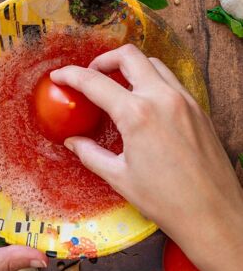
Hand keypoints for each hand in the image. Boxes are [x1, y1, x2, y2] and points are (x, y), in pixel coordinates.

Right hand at [51, 44, 242, 270]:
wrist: (213, 214)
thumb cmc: (164, 200)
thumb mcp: (119, 177)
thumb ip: (90, 153)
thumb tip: (72, 142)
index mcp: (137, 115)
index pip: (94, 82)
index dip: (70, 75)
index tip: (58, 75)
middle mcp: (162, 98)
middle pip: (129, 56)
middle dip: (103, 59)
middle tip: (91, 75)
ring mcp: (184, 100)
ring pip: (153, 63)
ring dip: (130, 66)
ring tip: (117, 85)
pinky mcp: (198, 108)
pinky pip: (170, 80)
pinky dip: (151, 79)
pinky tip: (143, 100)